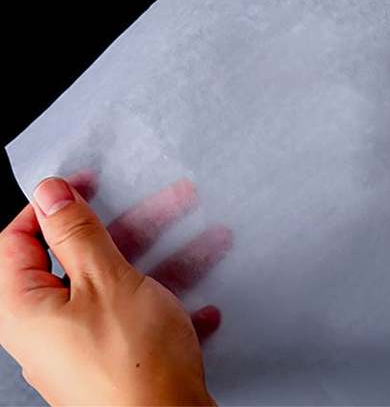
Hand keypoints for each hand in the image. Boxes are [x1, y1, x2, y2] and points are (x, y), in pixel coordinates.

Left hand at [0, 171, 230, 405]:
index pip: (17, 241)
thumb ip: (76, 233)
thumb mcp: (105, 280)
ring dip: (168, 259)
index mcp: (24, 308)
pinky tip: (205, 304)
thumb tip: (48, 193)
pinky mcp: (114, 361)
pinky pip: (140, 316)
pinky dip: (172, 302)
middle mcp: (46, 329)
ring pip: (121, 285)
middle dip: (132, 227)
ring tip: (212, 241)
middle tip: (168, 202)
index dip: (50, 207)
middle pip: (80, 259)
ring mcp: (81, 346)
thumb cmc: (130, 365)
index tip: (87, 183)